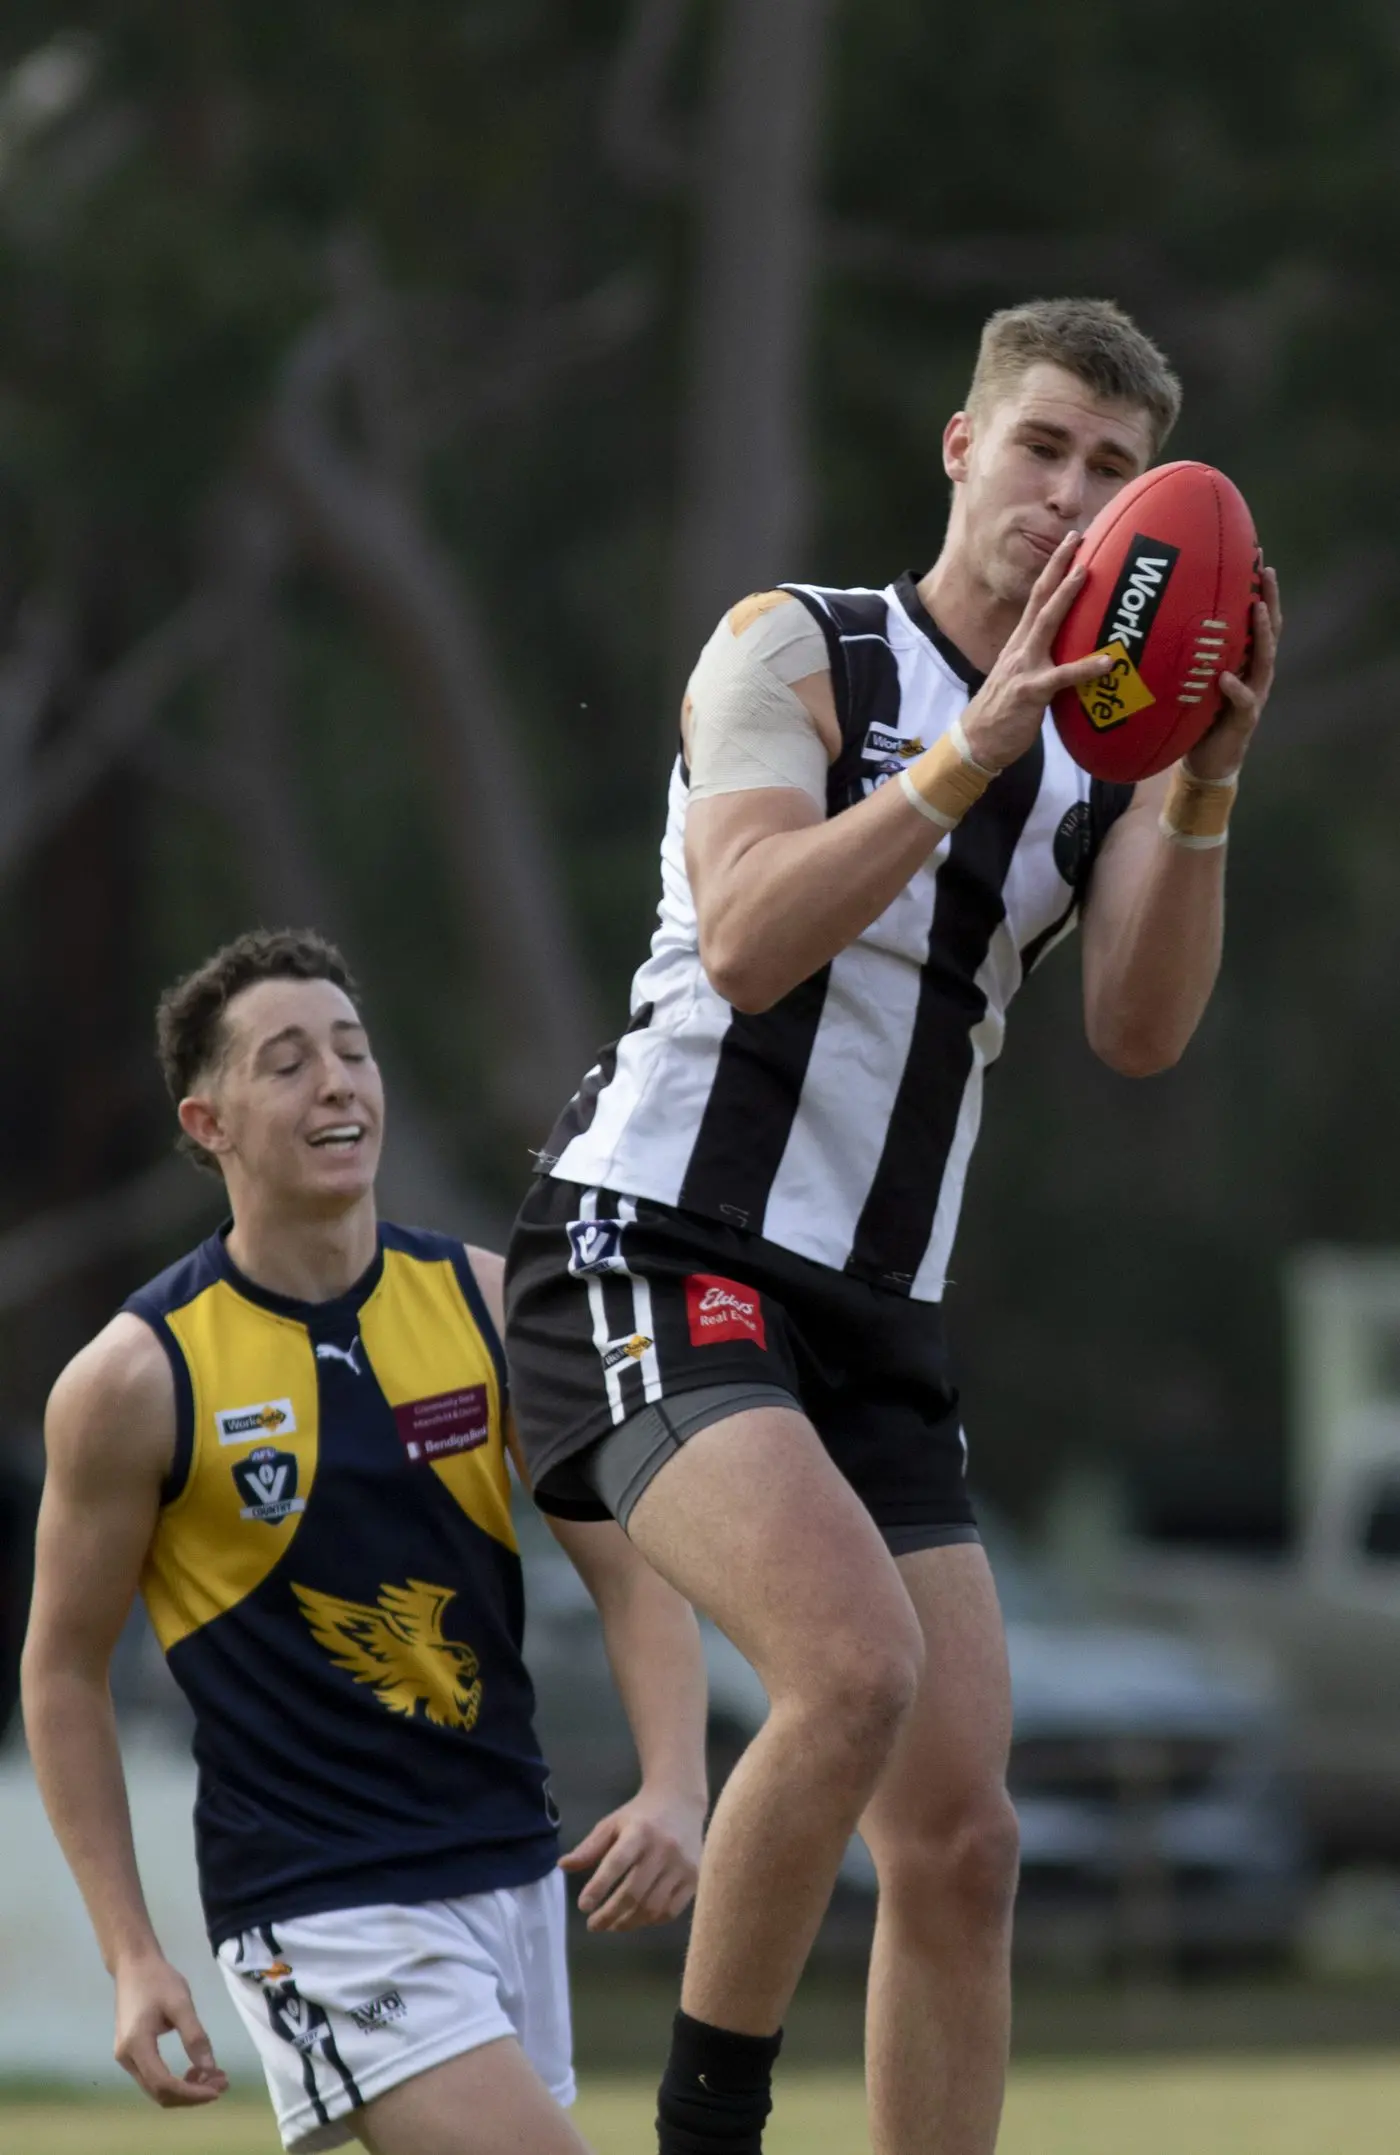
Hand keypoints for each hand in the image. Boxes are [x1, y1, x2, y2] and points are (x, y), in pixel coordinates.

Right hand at [114, 1952, 227, 2107]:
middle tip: (221, 2083)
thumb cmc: (158, 1980)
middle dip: (191, 2094)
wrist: (133, 1966)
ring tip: (213, 2077)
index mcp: (136, 2045)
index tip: (217, 2089)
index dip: (191, 2093)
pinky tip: (195, 2070)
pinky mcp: (130, 2054)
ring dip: (185, 2089)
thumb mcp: (181, 2003)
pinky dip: (175, 2080)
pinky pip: (153, 2077)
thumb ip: (195, 2036)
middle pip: (159, 2092)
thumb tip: (210, 2068)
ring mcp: (126, 2058)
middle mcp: (127, 2058)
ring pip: (155, 2088)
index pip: (163, 2083)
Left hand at [559, 1787, 704, 1931]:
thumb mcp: (612, 1823)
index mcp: (639, 1831)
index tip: (583, 1906)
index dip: (599, 1887)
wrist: (681, 1802)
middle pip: (634, 1892)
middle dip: (610, 1914)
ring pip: (652, 1906)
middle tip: (593, 1924)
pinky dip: (651, 1921)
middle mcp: (663, 1849)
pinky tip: (636, 1919)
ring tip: (612, 1925)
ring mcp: (682, 1865)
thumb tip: (563, 1866)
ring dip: (629, 1922)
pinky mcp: (694, 1878)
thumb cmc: (640, 1816)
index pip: (617, 1863)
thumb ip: (589, 1847)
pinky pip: (671, 1911)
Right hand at [960, 534, 1111, 770]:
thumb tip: (1071, 652)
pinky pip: (1062, 676)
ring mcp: (1024, 667)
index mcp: (1020, 643)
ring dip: (1067, 596)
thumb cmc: (1003, 713)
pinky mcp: (1030, 692)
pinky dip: (1086, 668)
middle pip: (1040, 598)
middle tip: (1077, 537)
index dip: (1053, 570)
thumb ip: (1044, 661)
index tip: (1070, 545)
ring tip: (1088, 573)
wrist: (976, 742)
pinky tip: (1109, 662)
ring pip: (1047, 624)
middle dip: (1058, 566)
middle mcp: (1020, 648)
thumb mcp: (1022, 678)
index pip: (1037, 598)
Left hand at [1183, 565, 1281, 781]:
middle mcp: (1254, 671)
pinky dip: (1234, 688)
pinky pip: (1242, 700)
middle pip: (1270, 628)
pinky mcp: (1244, 719)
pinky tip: (1224, 677)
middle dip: (1269, 598)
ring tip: (1256, 609)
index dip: (1258, 587)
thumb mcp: (1192, 676)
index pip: (1255, 616)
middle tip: (1266, 570)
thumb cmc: (1196, 714)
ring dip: (1262, 633)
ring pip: (1264, 658)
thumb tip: (1156, 616)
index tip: (1255, 553)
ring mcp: (1254, 694)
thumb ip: (1186, 651)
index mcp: (1244, 658)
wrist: (1206, 761)